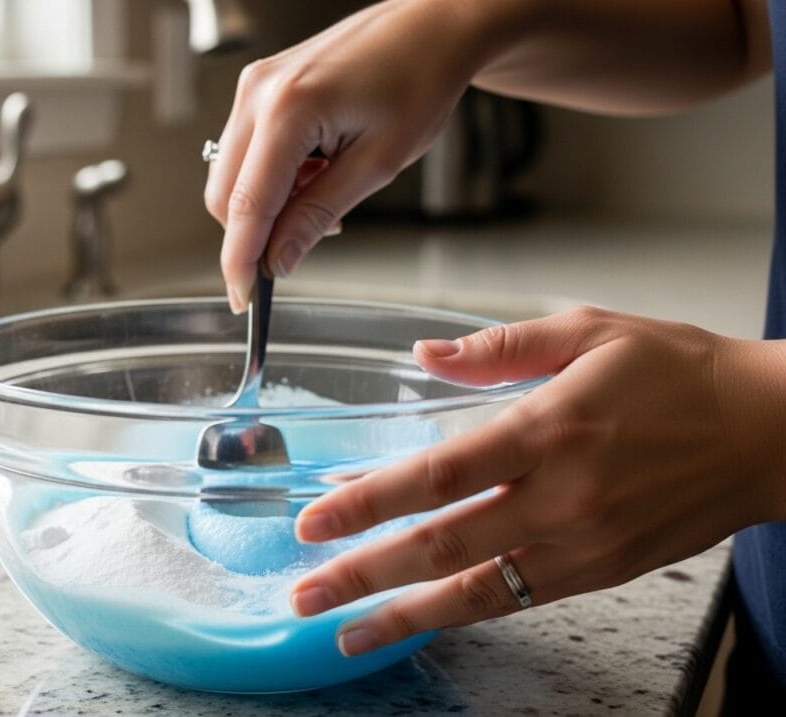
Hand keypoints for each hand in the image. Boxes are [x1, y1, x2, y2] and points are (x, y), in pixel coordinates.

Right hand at [204, 0, 494, 311]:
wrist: (432, 26)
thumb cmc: (419, 80)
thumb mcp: (377, 164)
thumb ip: (318, 215)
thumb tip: (278, 261)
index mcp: (288, 109)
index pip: (245, 206)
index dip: (239, 261)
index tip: (241, 297)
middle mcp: (258, 93)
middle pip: (224, 195)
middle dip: (254, 234)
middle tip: (299, 248)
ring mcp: (255, 86)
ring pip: (232, 175)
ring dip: (267, 205)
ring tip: (325, 195)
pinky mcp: (261, 86)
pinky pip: (247, 151)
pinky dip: (272, 178)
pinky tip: (315, 172)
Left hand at [289, 307, 785, 656]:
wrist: (766, 433)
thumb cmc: (678, 375)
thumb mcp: (589, 330)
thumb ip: (498, 348)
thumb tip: (425, 354)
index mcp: (550, 427)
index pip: (439, 473)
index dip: (370, 501)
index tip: (316, 520)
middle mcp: (562, 495)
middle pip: (443, 543)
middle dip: (364, 572)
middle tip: (305, 590)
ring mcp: (582, 544)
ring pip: (475, 590)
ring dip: (401, 614)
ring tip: (344, 630)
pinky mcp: (601, 573)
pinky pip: (516, 599)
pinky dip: (460, 613)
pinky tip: (420, 620)